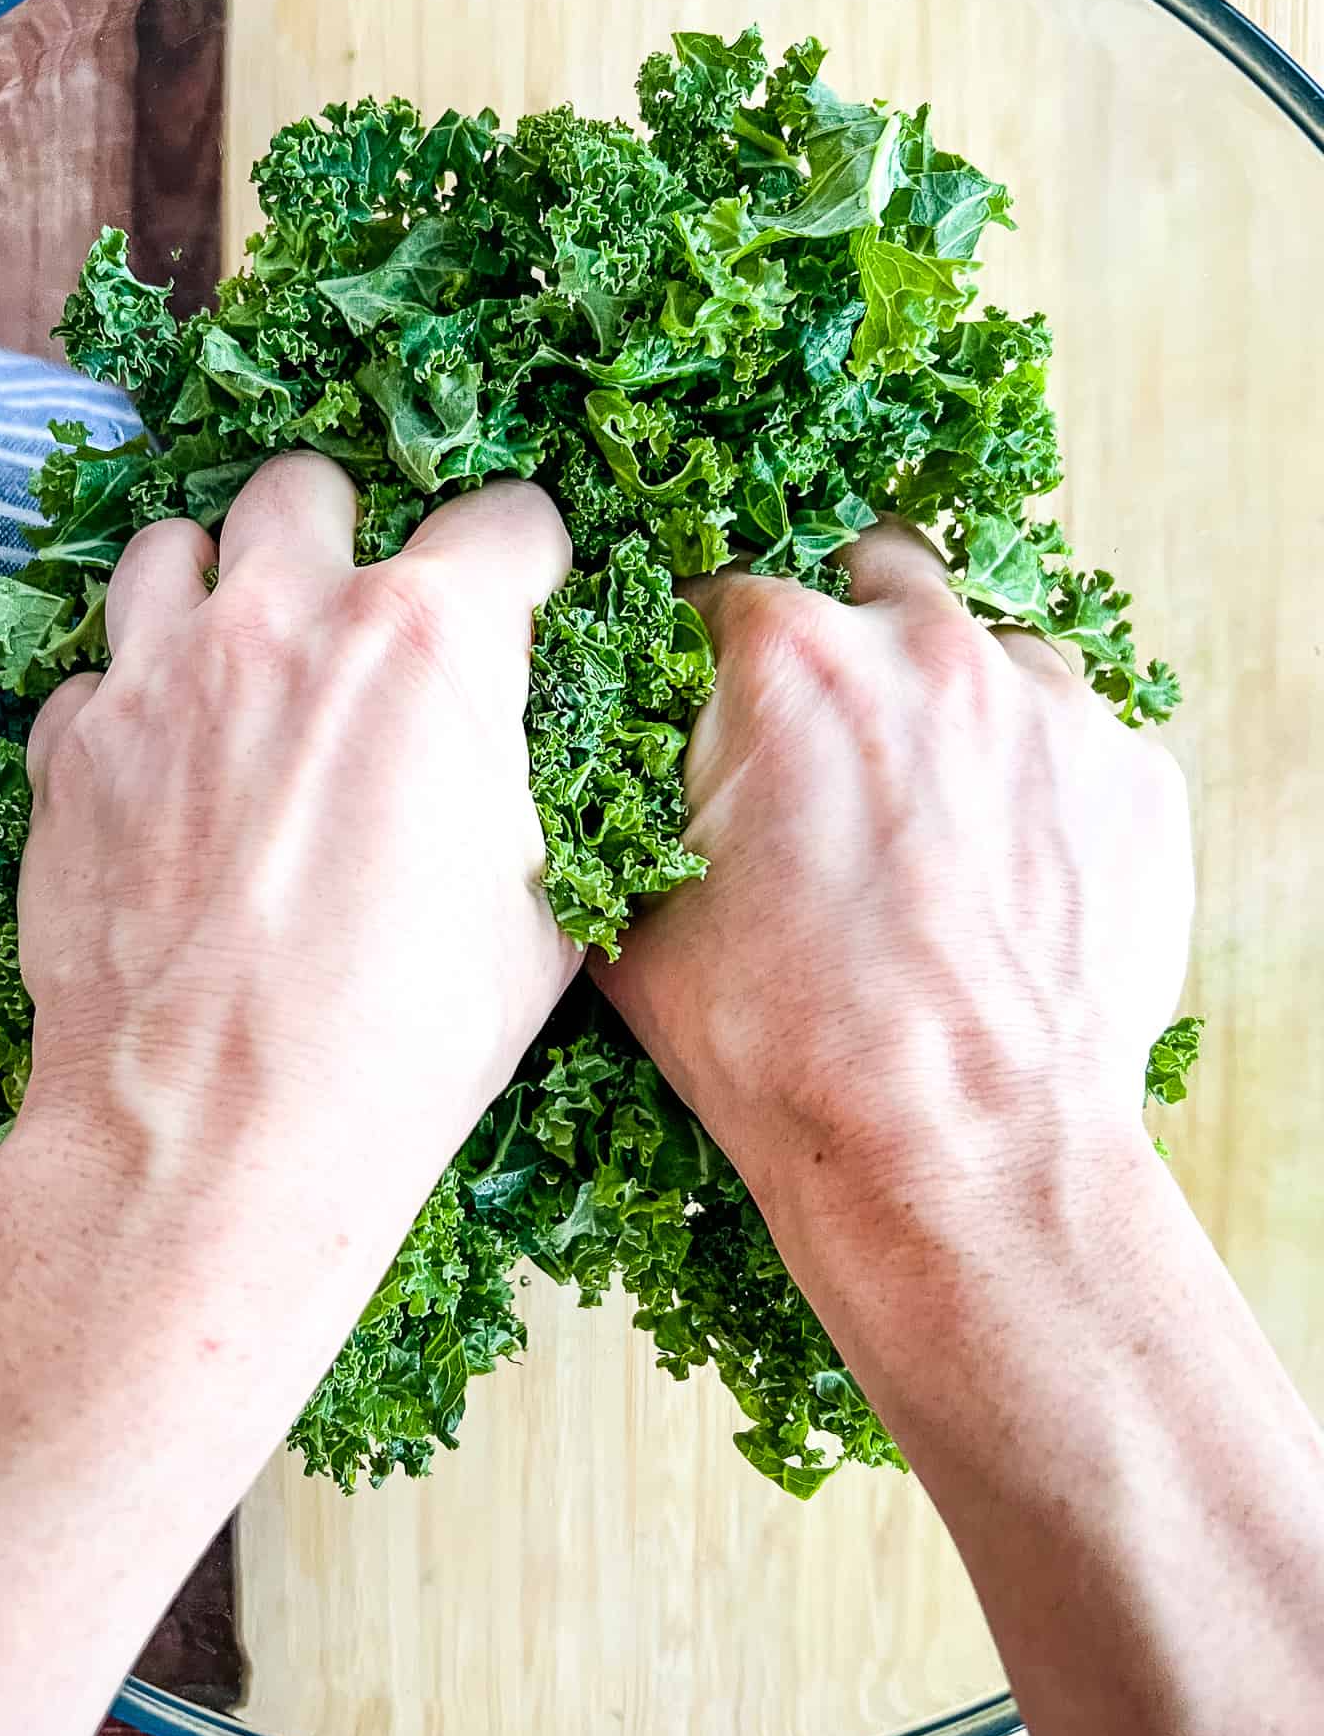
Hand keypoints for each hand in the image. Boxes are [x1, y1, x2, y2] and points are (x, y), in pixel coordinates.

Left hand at [18, 454, 579, 1206]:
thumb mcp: (544, 908)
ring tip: (245, 666)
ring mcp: (161, 674)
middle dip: (347, 535)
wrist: (222, 1132)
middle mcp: (286, 619)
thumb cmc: (408, 1034)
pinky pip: (96, 673)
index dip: (528, 563)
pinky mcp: (73, 747)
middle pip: (311, 483)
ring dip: (219, 587)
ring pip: (173, 543)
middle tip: (361, 624)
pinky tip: (166, 769)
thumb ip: (531, 782)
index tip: (520, 603)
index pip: (506, 516)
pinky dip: (133, 700)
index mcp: (430, 640)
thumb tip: (520, 749)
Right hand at [598, 519, 1193, 1213]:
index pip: (721, 591)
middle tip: (823, 734)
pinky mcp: (1135, 778)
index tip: (711, 704)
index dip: (701, 651)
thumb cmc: (785, 1053)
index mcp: (787, 659)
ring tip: (921, 820)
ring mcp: (1050, 707)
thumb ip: (617, 802)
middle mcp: (929, 649)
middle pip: (873, 571)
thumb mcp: (633, 921)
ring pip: (986, 649)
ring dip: (946, 703)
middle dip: (842, 630)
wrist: (958, 1164)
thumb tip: (600, 764)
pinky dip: (1031, 780)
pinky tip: (997, 873)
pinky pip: (1070, 739)